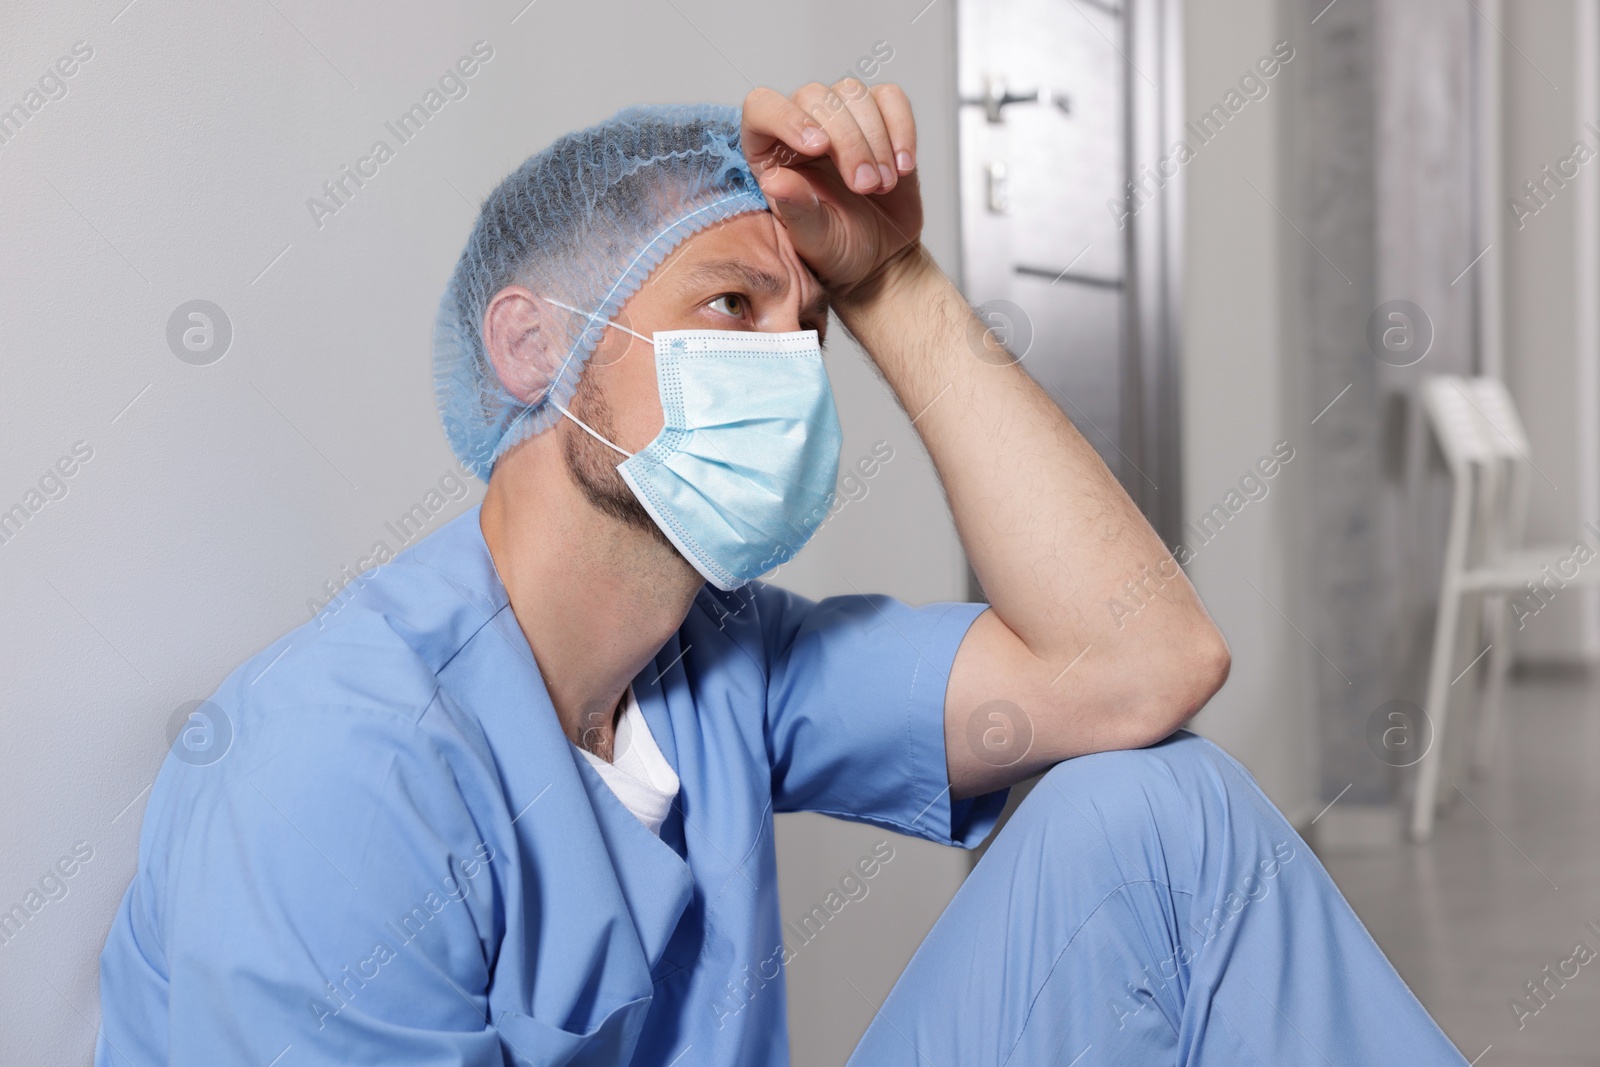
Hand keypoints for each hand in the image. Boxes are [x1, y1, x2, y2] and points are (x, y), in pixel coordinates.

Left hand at [739, 80, 924, 303]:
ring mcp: (841, 117)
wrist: (878, 256)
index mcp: (770, 150)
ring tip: (883, 185)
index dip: (787, 117)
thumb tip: (775, 179)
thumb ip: (795, 210)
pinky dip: (902, 128)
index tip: (818, 147)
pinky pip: (891, 98)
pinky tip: (903, 166)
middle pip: (815, 97)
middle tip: (865, 186)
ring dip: (875, 139)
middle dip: (847, 141)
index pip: (762, 106)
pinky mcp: (880, 117)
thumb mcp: (813, 238)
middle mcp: (801, 125)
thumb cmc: (836, 247)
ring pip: (853, 94)